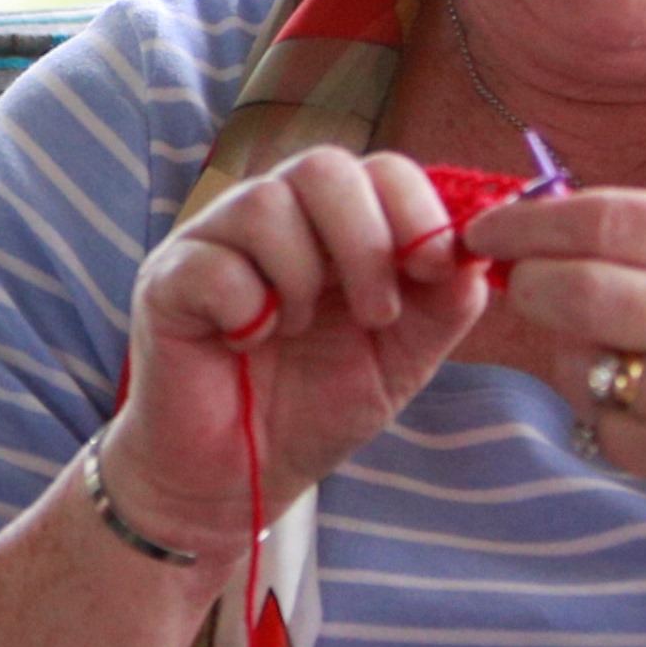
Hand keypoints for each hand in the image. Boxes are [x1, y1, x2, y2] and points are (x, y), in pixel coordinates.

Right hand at [95, 148, 492, 554]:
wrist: (239, 479)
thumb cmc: (312, 409)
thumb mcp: (401, 361)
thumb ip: (444, 306)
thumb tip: (477, 254)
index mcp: (333, 227)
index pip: (381, 169)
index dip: (417, 210)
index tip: (433, 270)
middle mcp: (273, 218)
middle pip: (324, 167)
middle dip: (366, 241)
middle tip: (375, 314)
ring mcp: (214, 241)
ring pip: (265, 204)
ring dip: (303, 279)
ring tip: (297, 332)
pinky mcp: (167, 280)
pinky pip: (215, 264)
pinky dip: (246, 310)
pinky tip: (245, 343)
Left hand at [465, 187, 645, 514]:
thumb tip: (548, 221)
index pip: (608, 223)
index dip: (532, 222)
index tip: (490, 226)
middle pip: (575, 291)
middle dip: (529, 281)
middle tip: (522, 279)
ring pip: (576, 361)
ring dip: (566, 346)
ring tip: (610, 342)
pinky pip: (598, 421)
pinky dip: (599, 404)